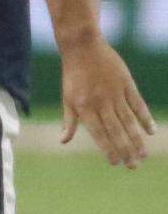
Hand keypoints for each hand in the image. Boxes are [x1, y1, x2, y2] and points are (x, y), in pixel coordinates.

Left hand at [59, 38, 154, 167]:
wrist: (82, 46)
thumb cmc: (73, 75)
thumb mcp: (67, 97)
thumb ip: (69, 121)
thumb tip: (63, 141)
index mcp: (84, 107)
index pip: (98, 134)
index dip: (107, 149)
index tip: (115, 163)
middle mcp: (101, 103)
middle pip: (116, 131)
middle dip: (125, 150)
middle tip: (134, 166)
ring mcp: (115, 93)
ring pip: (129, 121)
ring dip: (137, 139)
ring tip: (143, 155)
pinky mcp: (127, 84)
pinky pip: (138, 104)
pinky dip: (146, 118)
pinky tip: (151, 132)